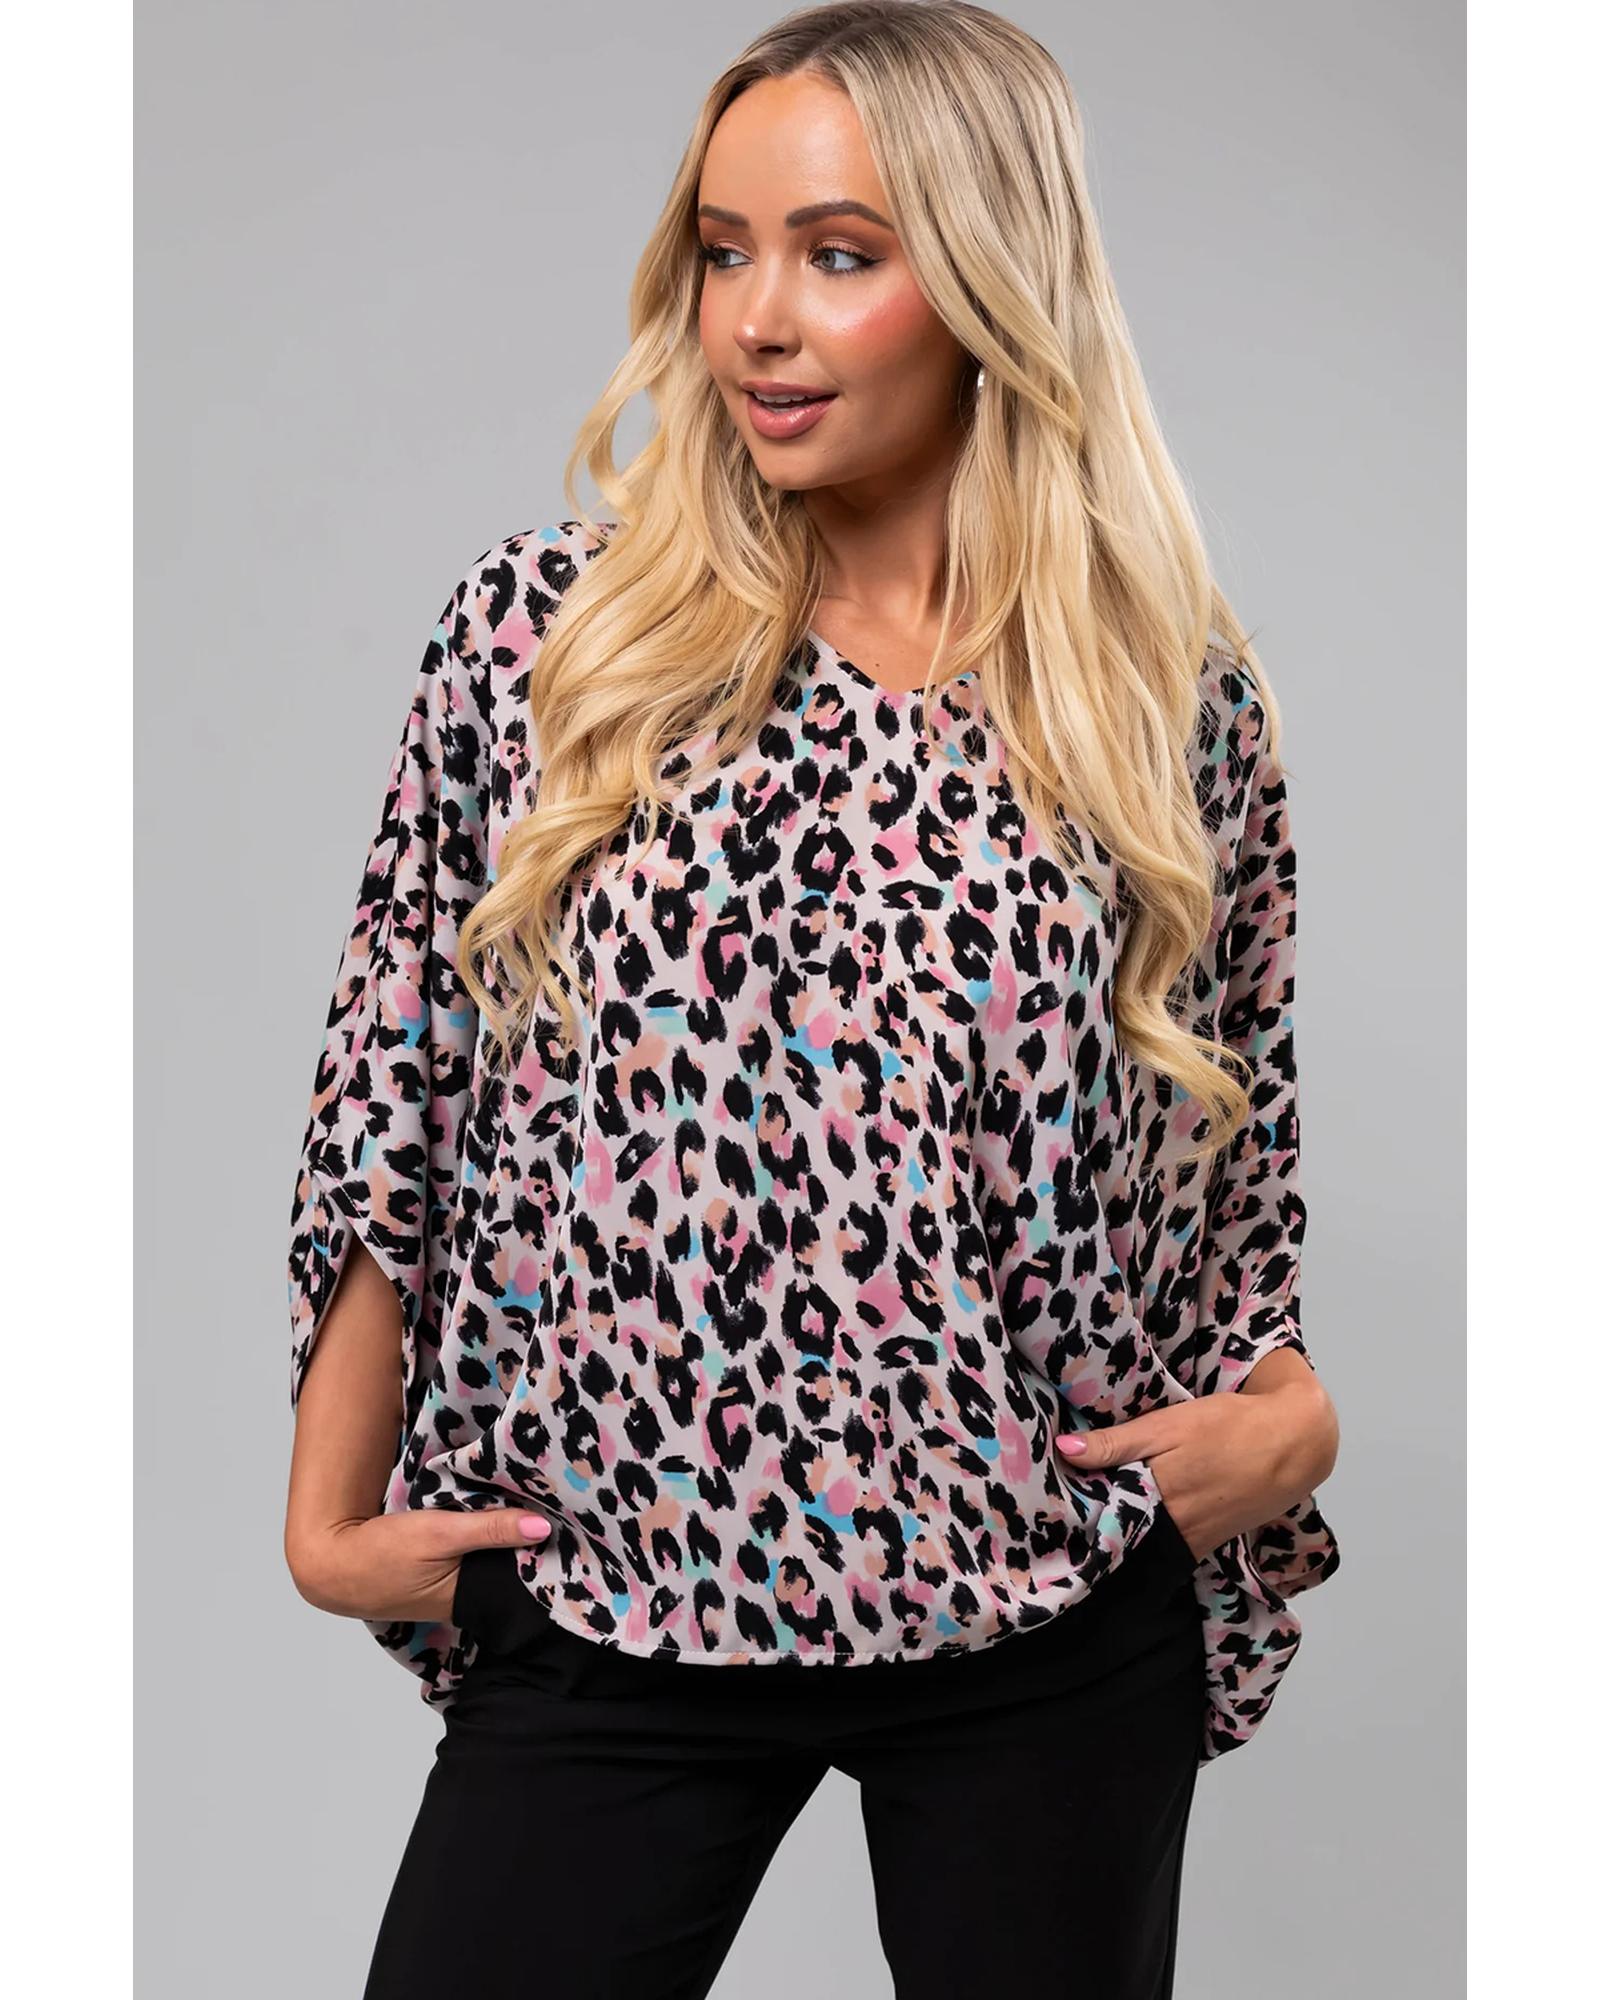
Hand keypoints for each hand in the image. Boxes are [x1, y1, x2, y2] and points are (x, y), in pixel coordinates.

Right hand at [290, 1506, 552, 1627]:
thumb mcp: (440, 1534)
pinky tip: (498, 1512)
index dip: (546, 1555)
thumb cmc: (382, 1554)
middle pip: (510, 1570)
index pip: (523, 1578)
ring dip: (508, 1538)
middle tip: (563, 1510)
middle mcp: (465, 1598)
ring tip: (540, 1507)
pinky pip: (473, 1556)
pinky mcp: (437, 1572)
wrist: (331, 1563)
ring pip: (492, 1562)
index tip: (573, 1527)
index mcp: (471, 1599)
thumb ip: (489, 1529)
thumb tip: (544, 1527)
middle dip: (531, 1545)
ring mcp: (451, 1587)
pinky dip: (486, 1537)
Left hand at [1054, 1379, 1337, 1563]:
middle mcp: (1172, 1531)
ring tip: (1086, 1521)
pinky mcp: (1208, 1543)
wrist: (1293, 1443)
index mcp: (1156, 1499)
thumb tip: (1063, 1451)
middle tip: (1058, 1520)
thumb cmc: (1226, 1427)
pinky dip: (1147, 1540)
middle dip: (1092, 1531)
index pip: (1101, 1523)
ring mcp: (1192, 1541)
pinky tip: (1132, 1524)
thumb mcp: (1167, 1426)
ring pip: (1142, 1547)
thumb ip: (1117, 1443)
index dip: (1073, 1520)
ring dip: (1119, 1536)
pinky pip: (1167, 1549)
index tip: (1046, 1515)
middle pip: (1120, 1539)